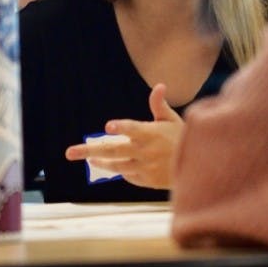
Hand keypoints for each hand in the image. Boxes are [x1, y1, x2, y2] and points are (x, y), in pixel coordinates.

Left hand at [64, 83, 183, 189]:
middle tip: (70, 152)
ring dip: (101, 162)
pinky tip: (112, 164)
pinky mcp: (146, 180)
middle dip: (90, 151)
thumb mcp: (172, 119)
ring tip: (88, 158)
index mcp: (151, 133)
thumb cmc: (181, 138)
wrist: (197, 168)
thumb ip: (159, 104)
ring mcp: (145, 167)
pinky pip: (128, 175)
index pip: (133, 128)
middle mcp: (145, 151)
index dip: (121, 127)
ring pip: (116, 165)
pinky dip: (119, 169)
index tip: (108, 126)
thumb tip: (159, 85)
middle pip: (114, 150)